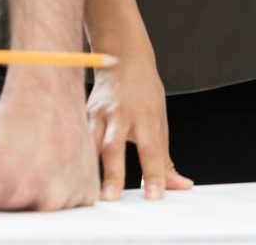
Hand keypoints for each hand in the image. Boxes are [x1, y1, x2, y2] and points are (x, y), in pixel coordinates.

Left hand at [0, 71, 99, 211]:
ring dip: (31, 194)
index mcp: (15, 189)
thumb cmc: (11, 120)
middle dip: (6, 197)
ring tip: (32, 162)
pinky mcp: (88, 193)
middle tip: (11, 164)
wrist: (48, 93)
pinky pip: (65, 208)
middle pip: (13, 217)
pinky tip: (50, 167)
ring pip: (37, 213)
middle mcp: (47, 197)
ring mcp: (71, 196)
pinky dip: (56, 193)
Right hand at [87, 52, 192, 199]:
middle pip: (114, 148)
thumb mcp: (160, 121)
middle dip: (112, 174)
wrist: (122, 56)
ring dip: (89, 169)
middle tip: (111, 198)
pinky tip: (74, 177)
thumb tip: (181, 186)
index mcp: (145, 116)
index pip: (151, 150)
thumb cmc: (145, 92)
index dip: (153, 174)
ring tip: (89, 195)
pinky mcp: (83, 114)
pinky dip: (78, 158)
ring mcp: (98, 114)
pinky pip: (79, 139)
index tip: (154, 196)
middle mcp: (120, 115)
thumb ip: (165, 159)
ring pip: (91, 144)